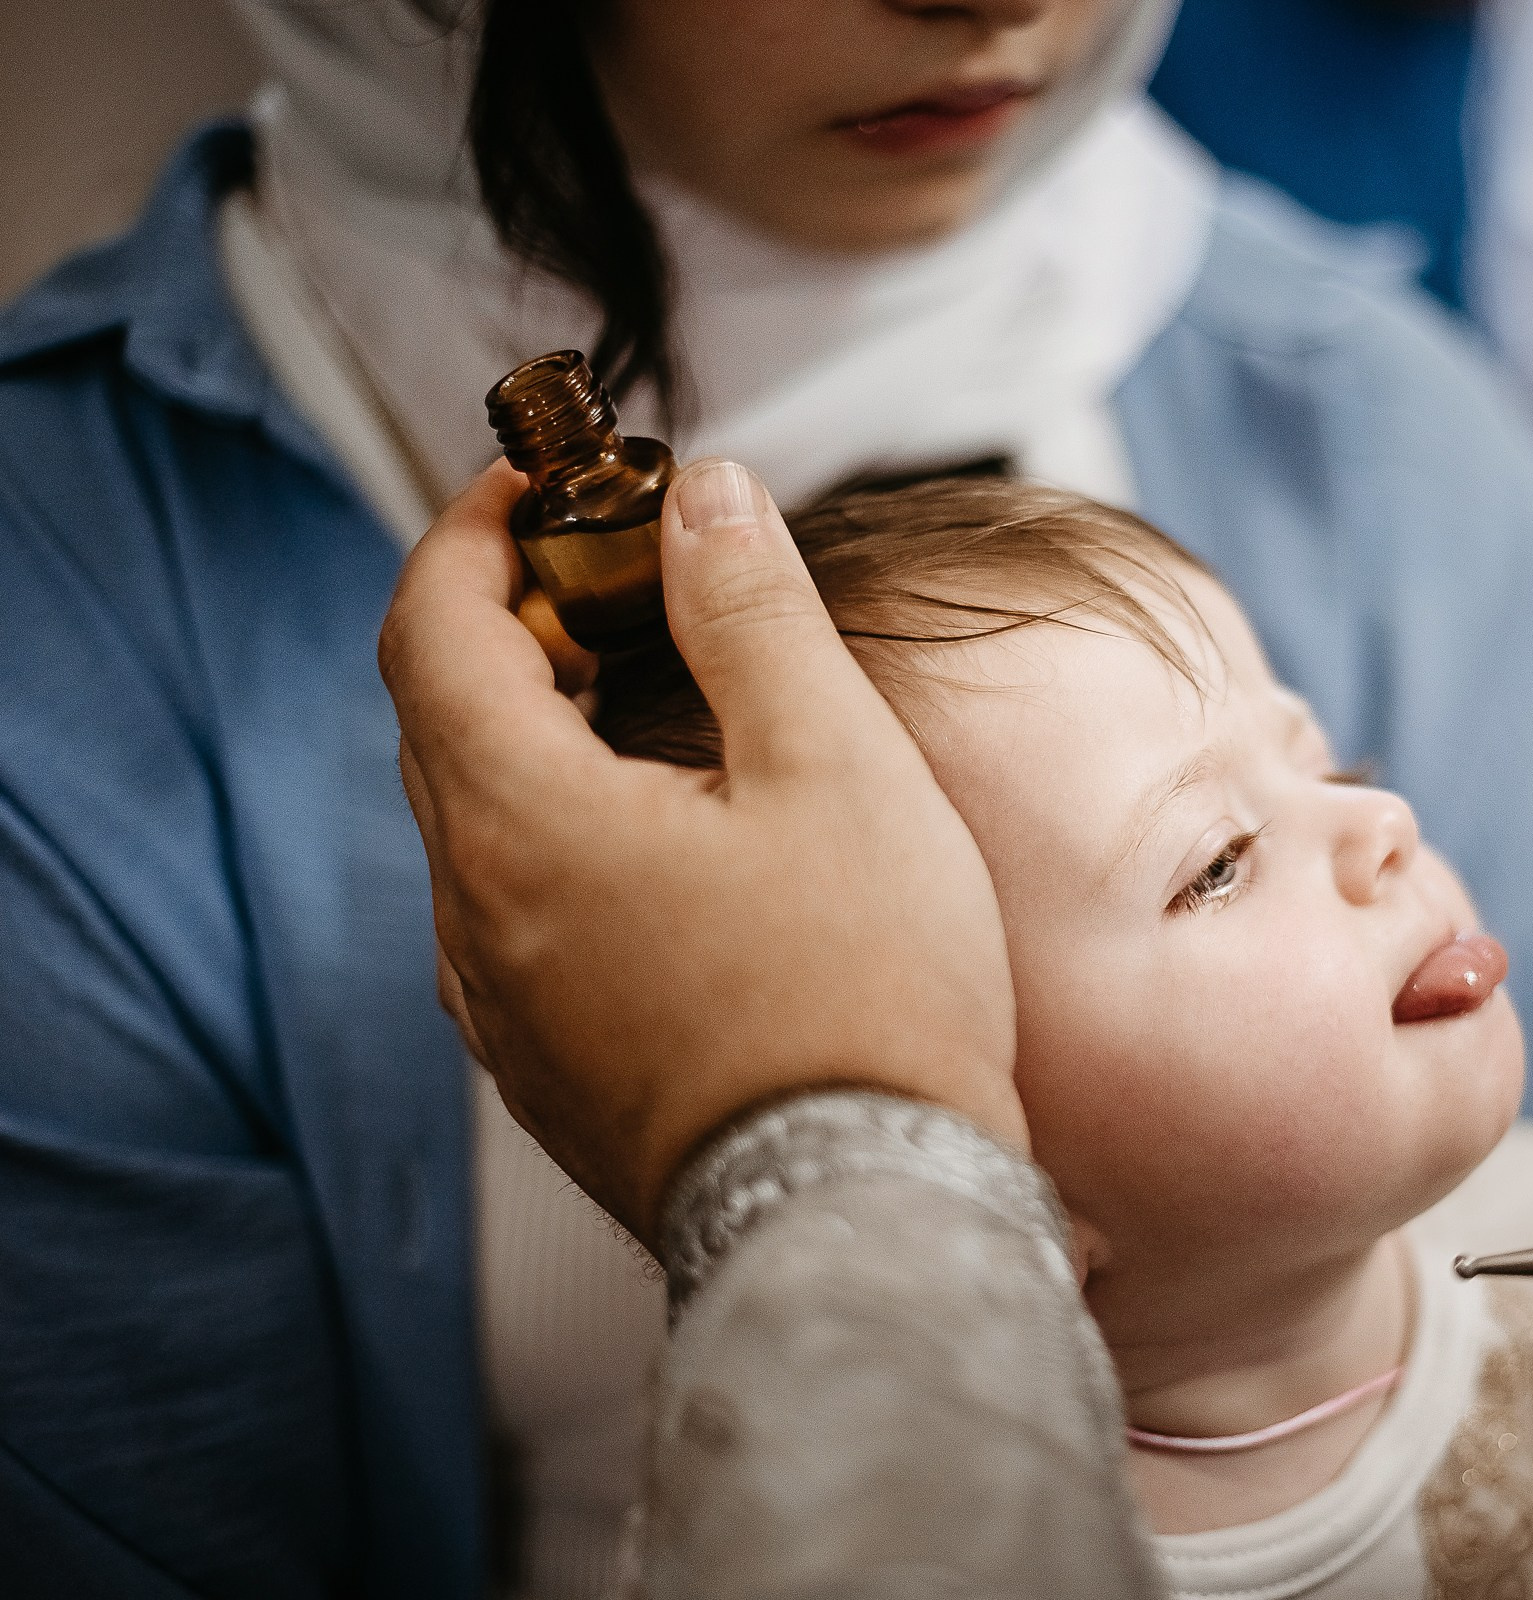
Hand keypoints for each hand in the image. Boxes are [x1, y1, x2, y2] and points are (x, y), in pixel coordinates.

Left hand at [379, 456, 1026, 1245]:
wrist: (864, 1213)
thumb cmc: (864, 997)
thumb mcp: (835, 766)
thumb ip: (756, 613)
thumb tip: (710, 497)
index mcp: (521, 822)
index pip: (428, 627)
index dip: (471, 532)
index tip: (541, 485)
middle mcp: (477, 917)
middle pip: (442, 720)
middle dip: (512, 622)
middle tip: (622, 578)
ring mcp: (503, 1007)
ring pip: (477, 824)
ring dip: (536, 735)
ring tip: (657, 704)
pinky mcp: (546, 1069)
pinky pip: (514, 915)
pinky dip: (557, 835)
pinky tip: (665, 843)